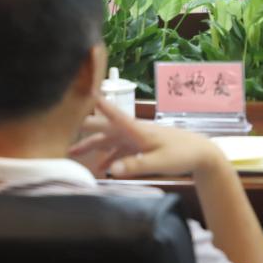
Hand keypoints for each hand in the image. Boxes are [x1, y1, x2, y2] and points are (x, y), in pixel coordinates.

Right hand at [69, 98, 225, 178]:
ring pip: (109, 139)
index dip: (98, 105)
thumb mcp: (158, 163)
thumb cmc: (182, 155)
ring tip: (72, 153)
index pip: (114, 115)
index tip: (84, 92)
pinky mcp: (141, 145)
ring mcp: (137, 137)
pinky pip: (119, 148)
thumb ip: (135, 166)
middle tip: (61, 125)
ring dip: (91, 145)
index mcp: (137, 130)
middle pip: (104, 127)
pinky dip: (108, 156)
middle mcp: (134, 130)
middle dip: (83, 127)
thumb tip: (110, 170)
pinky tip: (101, 167)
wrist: (201, 153)